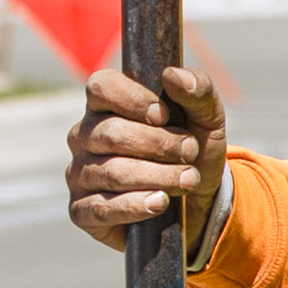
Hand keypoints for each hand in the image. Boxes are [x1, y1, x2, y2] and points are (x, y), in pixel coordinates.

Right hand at [68, 63, 229, 251]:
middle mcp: (85, 136)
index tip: (164, 116)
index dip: (133, 100)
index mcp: (106, 105)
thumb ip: (198, 90)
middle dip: (158, 144)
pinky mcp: (83, 211)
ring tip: (188, 179)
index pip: (101, 87)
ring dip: (157, 176)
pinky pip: (100, 208)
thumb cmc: (194, 153)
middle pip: (111, 133)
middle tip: (190, 152)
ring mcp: (80, 174)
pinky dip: (135, 206)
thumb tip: (173, 76)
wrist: (200, 203)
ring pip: (111, 172)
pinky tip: (159, 202)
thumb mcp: (207, 119)